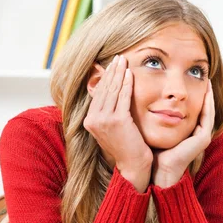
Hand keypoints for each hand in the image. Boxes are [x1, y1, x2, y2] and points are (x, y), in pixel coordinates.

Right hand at [83, 55, 152, 191]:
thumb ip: (109, 114)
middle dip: (111, 71)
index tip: (112, 65)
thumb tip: (111, 96)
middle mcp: (93, 120)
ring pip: (111, 90)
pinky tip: (129, 74)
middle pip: (103, 89)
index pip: (98, 93)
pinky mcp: (116, 121)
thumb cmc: (127, 148)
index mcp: (90, 121)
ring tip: (123, 61)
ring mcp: (103, 120)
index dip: (105, 78)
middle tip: (118, 57)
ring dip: (118, 73)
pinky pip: (122, 97)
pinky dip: (126, 84)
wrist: (133, 165)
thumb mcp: (113, 129)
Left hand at [151, 80, 215, 187]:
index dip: (193, 93)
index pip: (193, 108)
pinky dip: (208, 103)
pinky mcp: (203, 138)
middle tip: (202, 75)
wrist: (159, 170)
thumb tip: (145, 99)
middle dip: (204, 91)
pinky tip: (206, 91)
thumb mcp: (156, 128)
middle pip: (203, 107)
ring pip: (208, 110)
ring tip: (207, 79)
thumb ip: (155, 115)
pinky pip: (208, 116)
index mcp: (189, 131)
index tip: (189, 79)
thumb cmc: (154, 151)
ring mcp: (203, 136)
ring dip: (208, 94)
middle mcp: (198, 133)